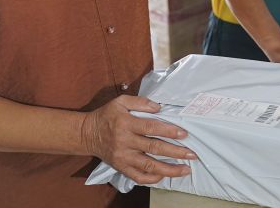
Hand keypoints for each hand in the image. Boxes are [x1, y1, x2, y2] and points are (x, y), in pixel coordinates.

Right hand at [81, 94, 196, 184]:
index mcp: (126, 123)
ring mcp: (123, 157)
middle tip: (192, 154)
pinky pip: (138, 176)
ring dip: (169, 169)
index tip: (184, 134)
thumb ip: (140, 102)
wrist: (87, 134)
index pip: (151, 128)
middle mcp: (125, 142)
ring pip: (148, 165)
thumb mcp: (120, 101)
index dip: (168, 131)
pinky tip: (165, 176)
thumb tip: (158, 108)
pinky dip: (152, 178)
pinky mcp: (121, 167)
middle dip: (175, 152)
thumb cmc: (107, 115)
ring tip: (185, 170)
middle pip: (153, 148)